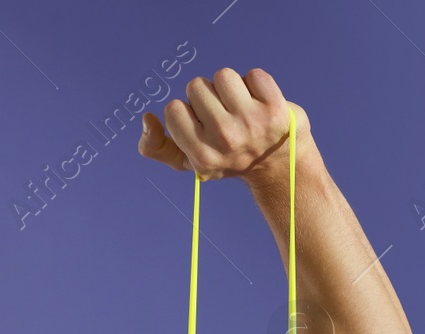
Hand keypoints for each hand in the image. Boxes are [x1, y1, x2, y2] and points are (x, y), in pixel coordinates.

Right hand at [139, 67, 311, 182]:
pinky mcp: (276, 108)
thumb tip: (147, 118)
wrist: (278, 168)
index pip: (173, 108)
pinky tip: (259, 103)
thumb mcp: (188, 162)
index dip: (186, 111)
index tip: (202, 126)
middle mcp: (225, 139)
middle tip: (224, 116)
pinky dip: (256, 84)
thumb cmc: (227, 159)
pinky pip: (254, 75)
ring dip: (230, 86)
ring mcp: (252, 122)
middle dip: (207, 96)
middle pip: (196, 86)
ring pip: (223, 75)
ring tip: (240, 107)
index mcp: (201, 155)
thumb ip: (156, 147)